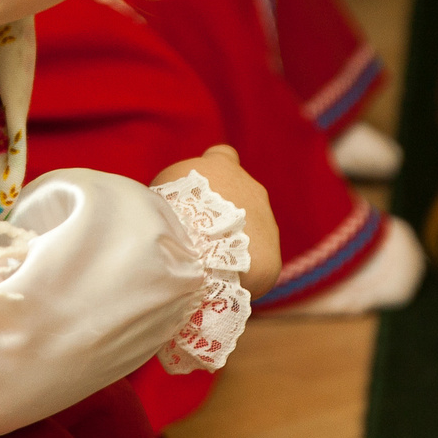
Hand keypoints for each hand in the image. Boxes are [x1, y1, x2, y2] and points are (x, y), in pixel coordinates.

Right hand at [152, 143, 284, 298]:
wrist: (195, 248)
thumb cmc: (169, 212)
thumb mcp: (166, 185)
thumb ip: (181, 188)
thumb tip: (180, 203)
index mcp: (222, 166)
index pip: (223, 157)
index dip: (213, 173)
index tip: (200, 190)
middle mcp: (251, 188)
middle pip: (241, 198)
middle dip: (223, 216)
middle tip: (197, 236)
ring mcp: (267, 222)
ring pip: (251, 233)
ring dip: (232, 245)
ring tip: (206, 263)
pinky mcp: (270, 258)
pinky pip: (254, 265)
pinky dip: (238, 272)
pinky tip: (217, 280)